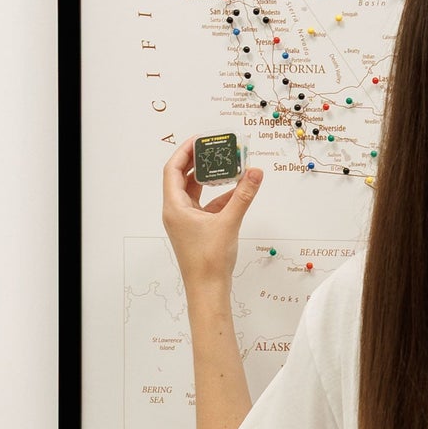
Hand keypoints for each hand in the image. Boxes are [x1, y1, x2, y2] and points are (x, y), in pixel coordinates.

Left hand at [161, 141, 263, 292]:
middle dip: (199, 162)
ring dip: (210, 179)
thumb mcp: (229, 222)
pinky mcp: (196, 230)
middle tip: (216, 148)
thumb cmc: (209, 260)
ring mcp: (185, 221)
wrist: (208, 289)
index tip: (200, 139)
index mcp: (175, 207)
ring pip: (195, 192)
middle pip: (182, 178)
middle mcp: (176, 212)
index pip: (173, 170)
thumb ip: (243, 195)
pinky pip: (205, 206)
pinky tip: (236, 192)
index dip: (184, 151)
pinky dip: (219, 197)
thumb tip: (254, 172)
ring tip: (227, 166)